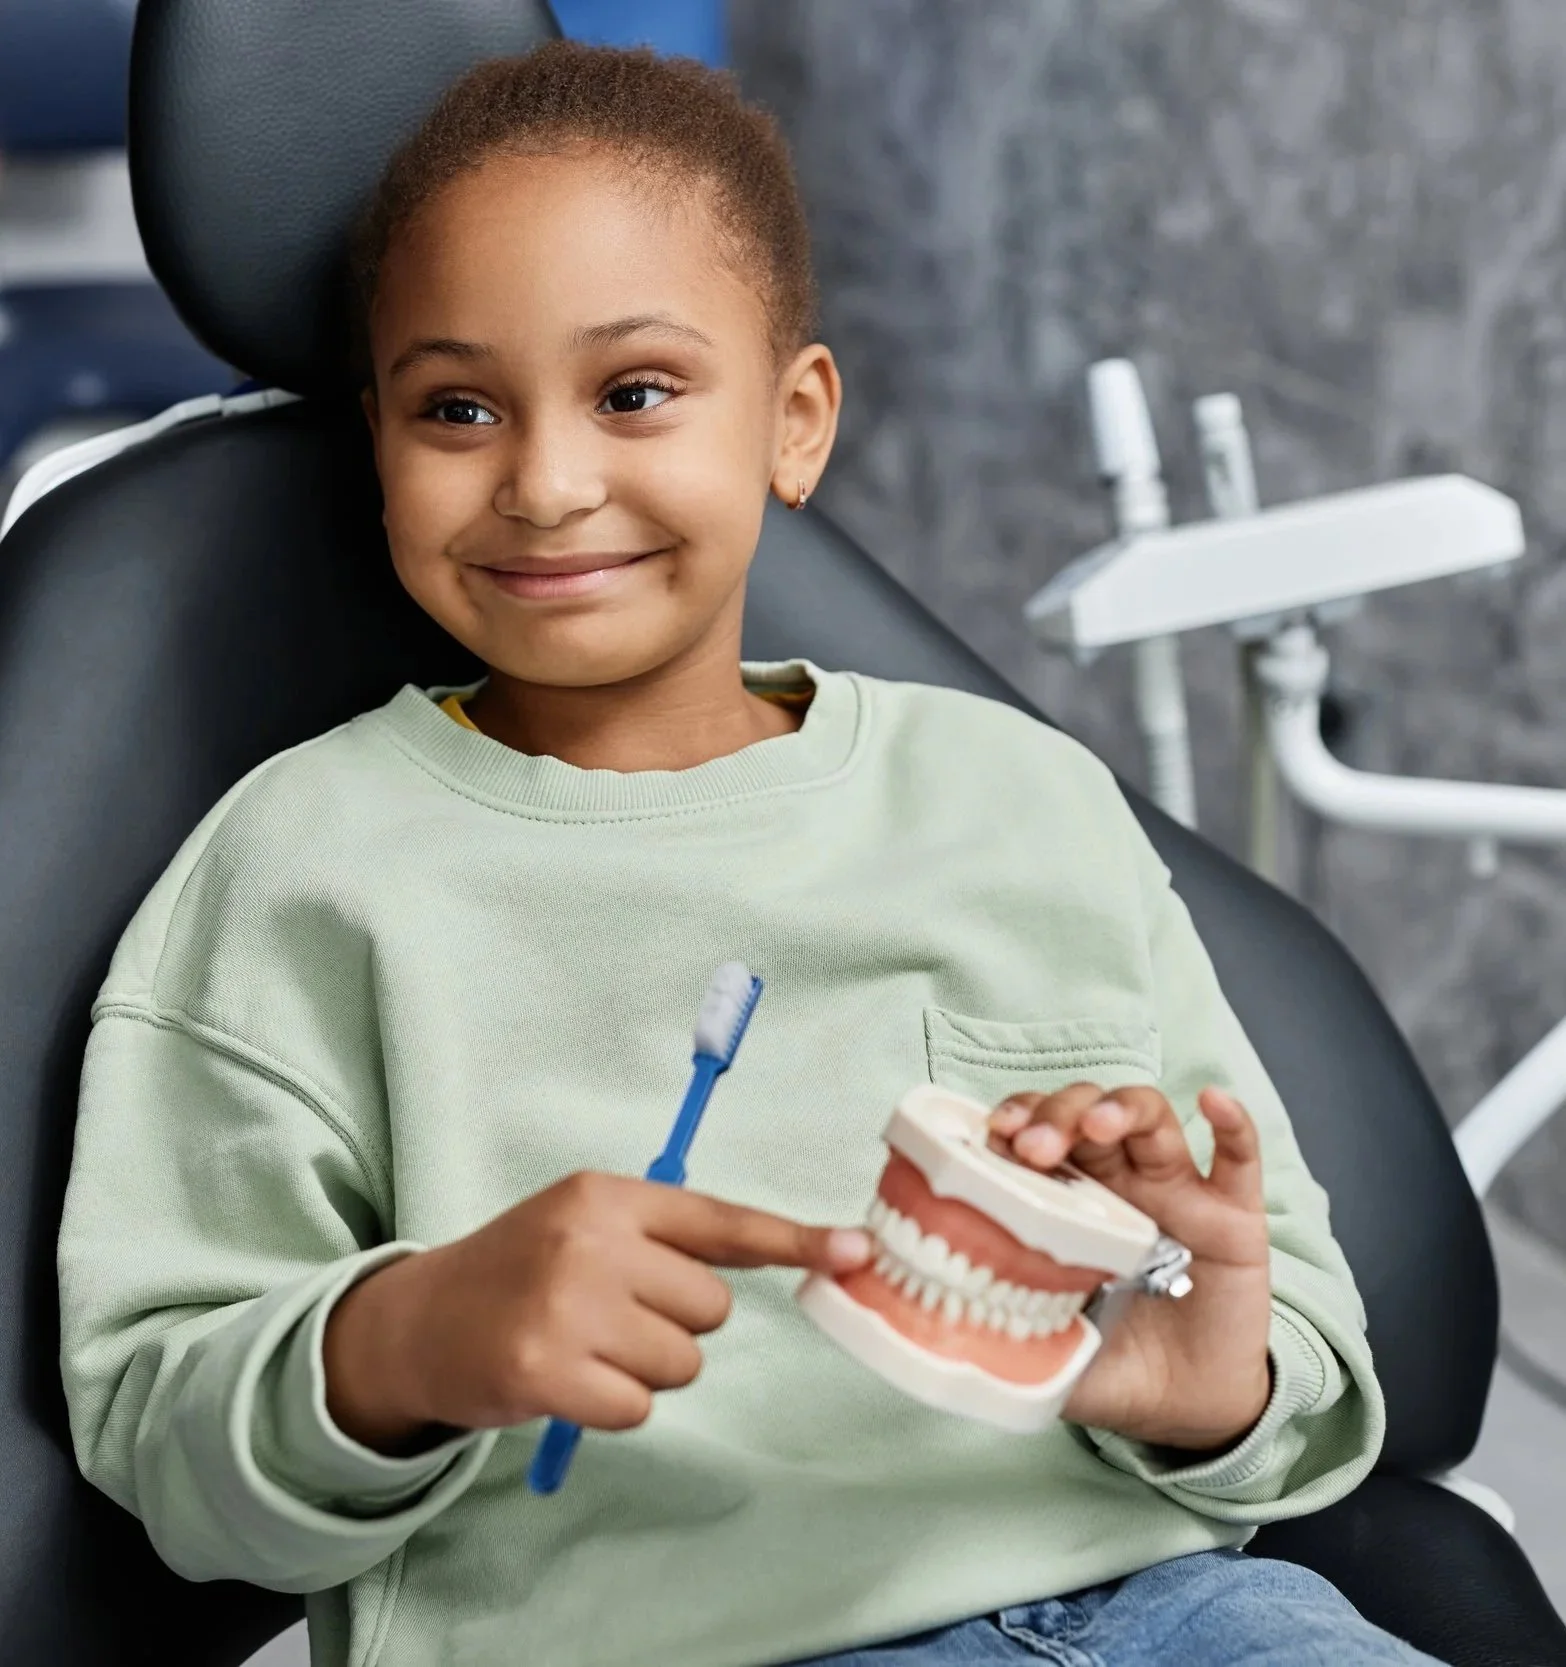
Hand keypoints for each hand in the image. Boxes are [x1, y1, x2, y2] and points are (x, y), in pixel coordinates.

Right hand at [324, 1173, 871, 1453]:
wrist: (421, 1322)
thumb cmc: (522, 1271)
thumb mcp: (586, 1225)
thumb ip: (670, 1237)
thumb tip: (786, 1252)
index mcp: (605, 1196)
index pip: (719, 1222)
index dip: (794, 1240)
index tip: (856, 1252)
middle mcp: (590, 1242)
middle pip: (710, 1306)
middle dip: (673, 1322)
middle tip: (611, 1316)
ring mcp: (566, 1306)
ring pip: (681, 1361)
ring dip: (645, 1368)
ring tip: (587, 1346)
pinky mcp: (546, 1372)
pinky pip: (639, 1407)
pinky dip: (613, 1405)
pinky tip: (569, 1380)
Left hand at [989, 1084, 1271, 1452]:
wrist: (1188, 1409)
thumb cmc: (1110, 1365)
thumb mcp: (1046, 1351)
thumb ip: (1000, 1337)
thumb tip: (936, 1333)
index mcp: (1067, 1199)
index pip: (1035, 1130)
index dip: (1015, 1119)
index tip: (993, 1134)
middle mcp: (1119, 1181)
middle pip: (1086, 1110)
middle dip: (1057, 1115)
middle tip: (1035, 1148)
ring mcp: (1178, 1192)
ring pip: (1151, 1118)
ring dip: (1121, 1108)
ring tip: (1097, 1125)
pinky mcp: (1234, 1218)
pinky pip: (1240, 1158)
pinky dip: (1233, 1124)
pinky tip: (1214, 1103)